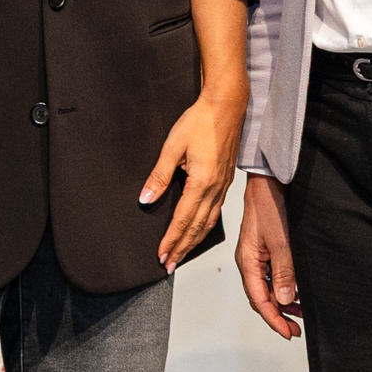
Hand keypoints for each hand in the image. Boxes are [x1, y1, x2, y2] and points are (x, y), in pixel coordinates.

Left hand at [139, 90, 242, 273]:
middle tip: (169, 265)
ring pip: (208, 223)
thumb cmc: (200, 121)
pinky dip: (205, 227)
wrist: (226, 106)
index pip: (183, 220)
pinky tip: (199, 231)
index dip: (171, 240)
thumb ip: (158, 176)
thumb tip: (145, 200)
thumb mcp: (172, 147)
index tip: (161, 256)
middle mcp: (215, 189)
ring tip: (182, 254)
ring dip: (194, 241)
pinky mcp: (226, 181)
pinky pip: (216, 212)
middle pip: (197, 228)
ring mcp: (223, 186)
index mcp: (202, 183)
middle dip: (182, 249)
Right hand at [236, 174, 301, 338]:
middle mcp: (249, 262)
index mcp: (248, 263)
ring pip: (266, 288)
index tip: (288, 332)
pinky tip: (294, 291)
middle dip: (278, 315)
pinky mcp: (264, 249)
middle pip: (261, 298)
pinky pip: (271, 276)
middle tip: (296, 329)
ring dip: (281, 302)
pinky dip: (282, 287)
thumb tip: (283, 300)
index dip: (274, 319)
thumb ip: (283, 272)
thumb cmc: (268, 206)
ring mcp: (256, 256)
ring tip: (299, 313)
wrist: (266, 182)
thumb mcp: (280, 241)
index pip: (259, 300)